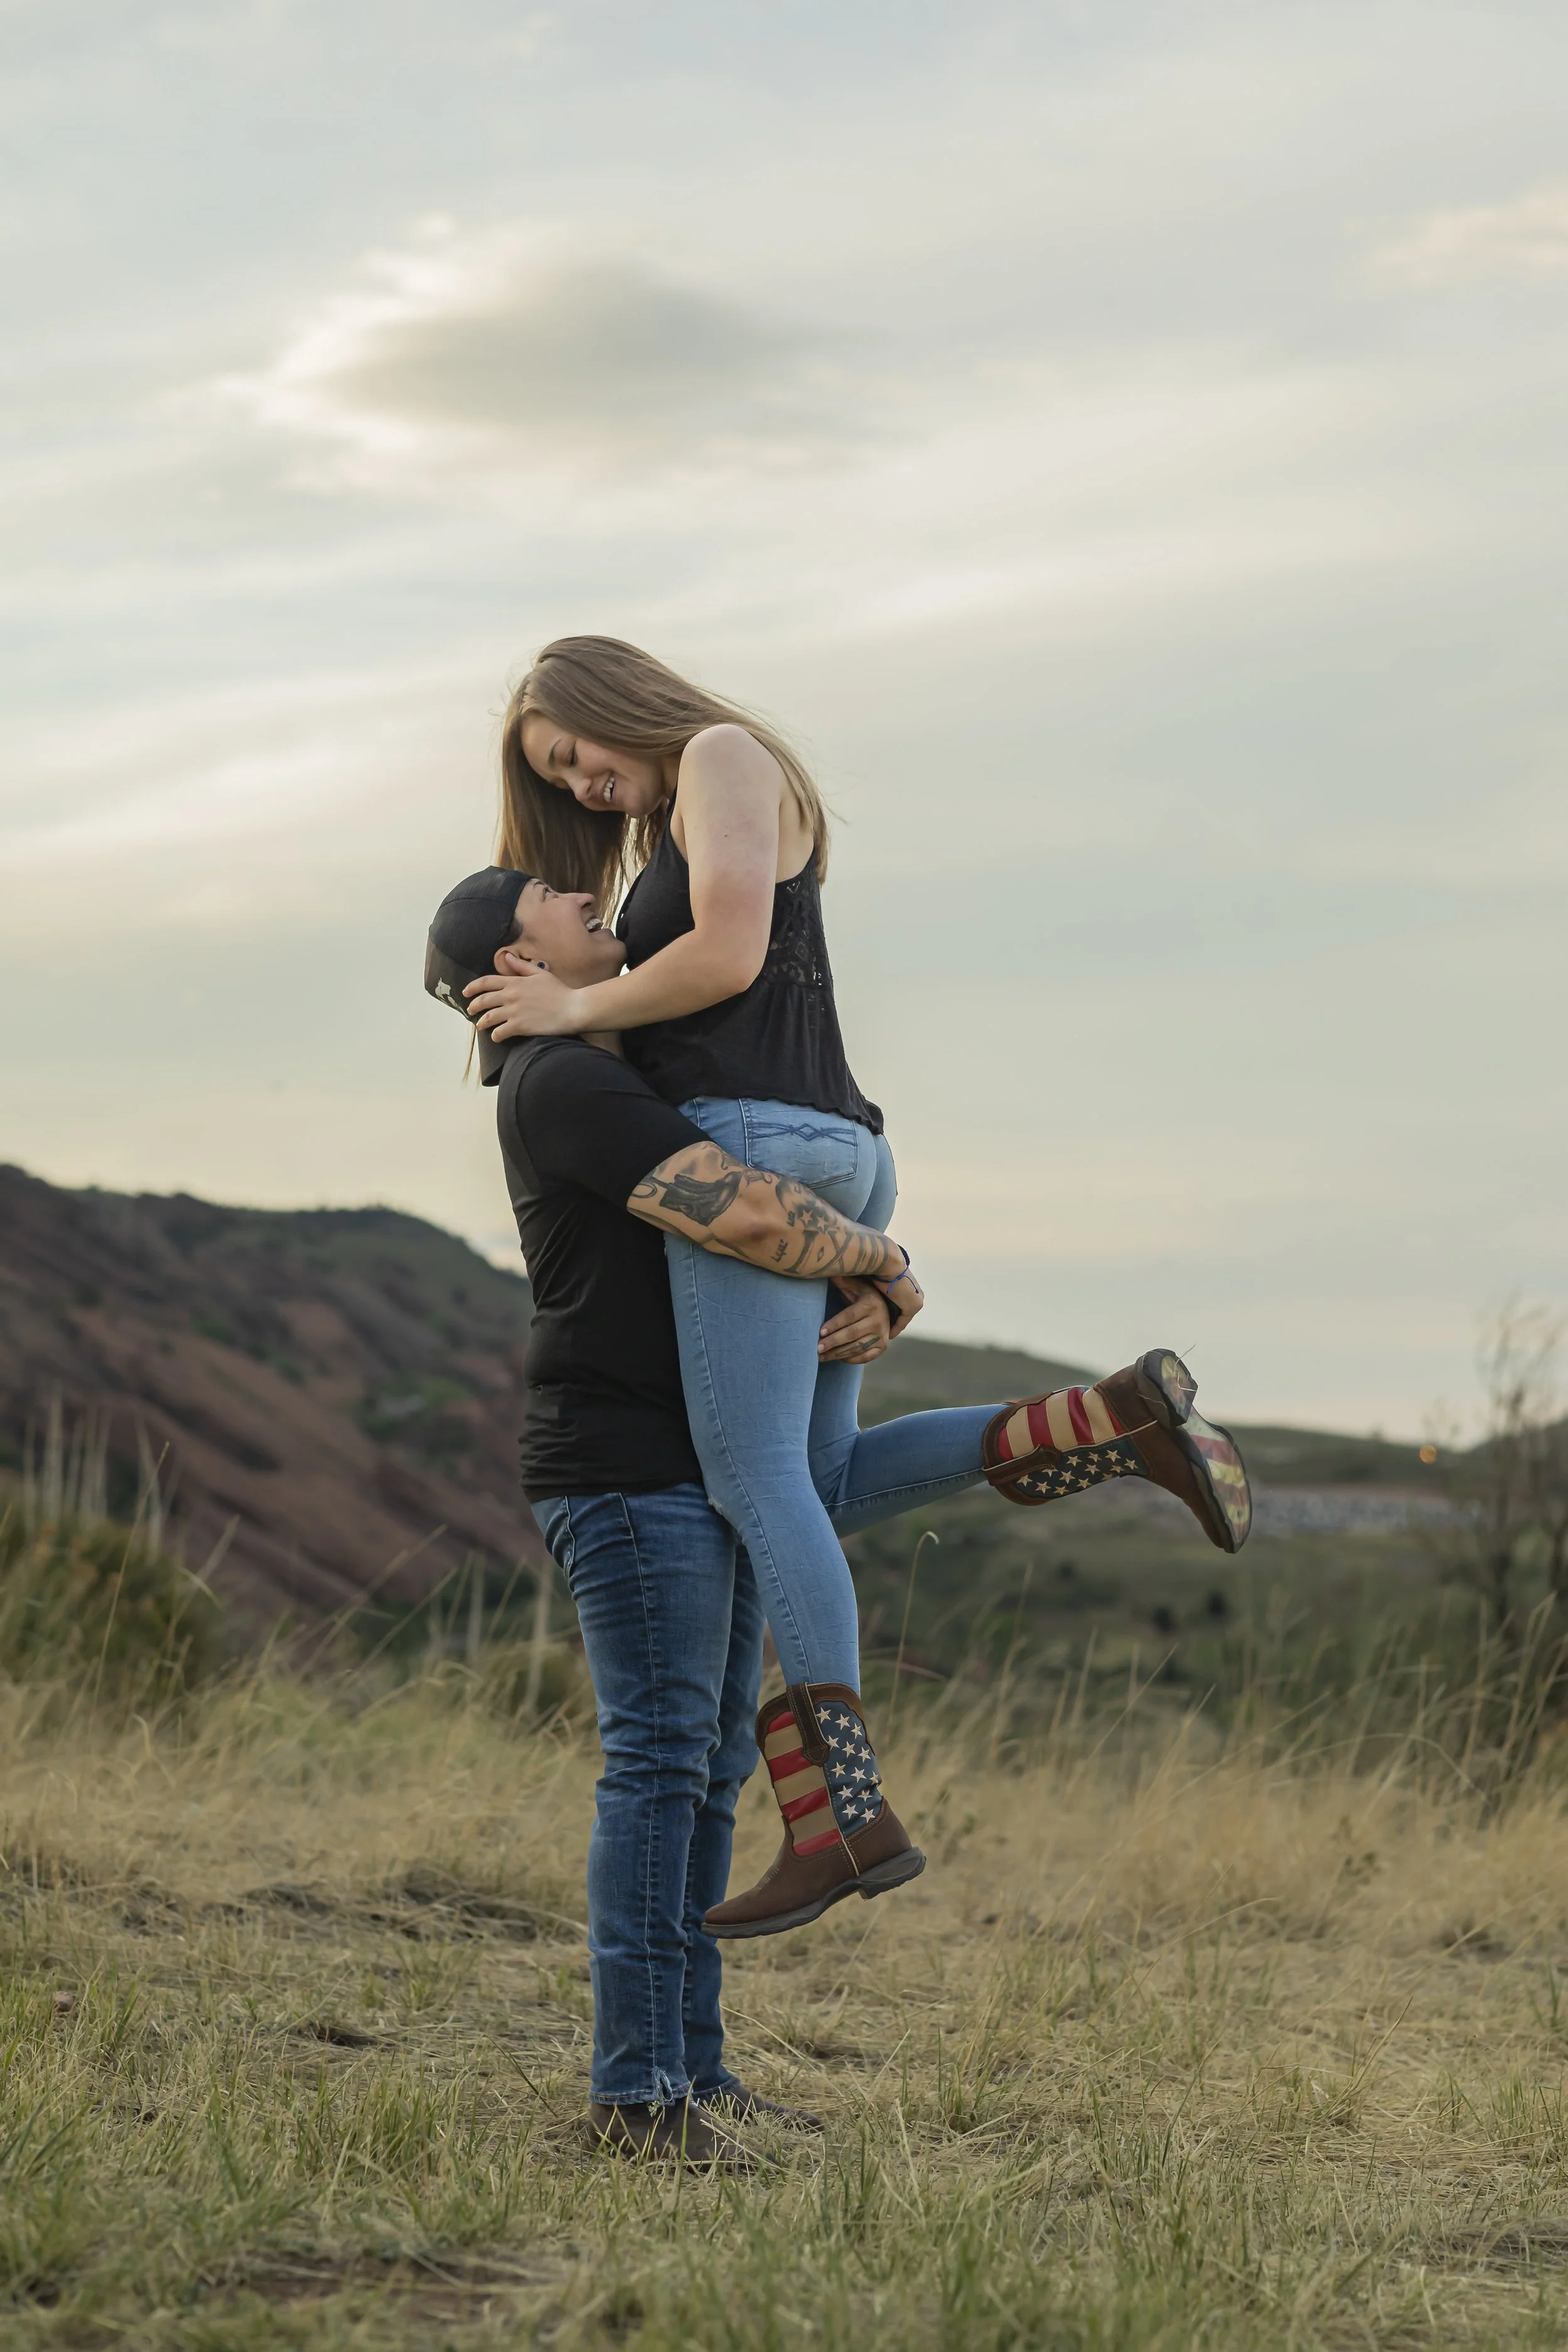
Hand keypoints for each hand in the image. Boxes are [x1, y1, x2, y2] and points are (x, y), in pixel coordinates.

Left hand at [463, 951, 584, 1039]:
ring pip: (489, 1018)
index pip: (486, 982)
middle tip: (470, 1011)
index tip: (466, 992)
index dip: (473, 987)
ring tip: (481, 1026)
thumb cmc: (560, 991)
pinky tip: (496, 1037)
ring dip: (482, 1023)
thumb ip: (521, 966)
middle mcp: (511, 995)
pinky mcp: (519, 1026)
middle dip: (473, 1006)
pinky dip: (495, 1036)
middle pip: (484, 1000)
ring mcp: (514, 1011)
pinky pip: (499, 1032)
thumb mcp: (540, 973)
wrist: (573, 1008)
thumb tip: (506, 957)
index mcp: (515, 982)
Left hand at [818, 1278, 891, 1363]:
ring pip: (857, 1347)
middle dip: (833, 1342)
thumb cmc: (864, 1296)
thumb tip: (826, 1272)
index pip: (849, 1317)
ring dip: (837, 1353)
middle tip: (816, 1348)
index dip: (834, 1325)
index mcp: (871, 1304)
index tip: (820, 1332)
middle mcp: (879, 1320)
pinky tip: (837, 1358)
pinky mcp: (883, 1347)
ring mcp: (882, 1335)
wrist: (886, 1308)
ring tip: (820, 1356)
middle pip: (852, 1334)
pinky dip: (851, 1359)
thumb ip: (841, 1281)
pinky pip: (865, 1357)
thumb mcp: (855, 1286)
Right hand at [877, 1256, 923, 1338]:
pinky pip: (902, 1322)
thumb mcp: (876, 1275)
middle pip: (901, 1311)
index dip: (889, 1311)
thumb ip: (874, 1283)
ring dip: (892, 1325)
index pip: (899, 1302)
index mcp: (909, 1285)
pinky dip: (894, 1329)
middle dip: (891, 1320)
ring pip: (902, 1317)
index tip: (880, 1319)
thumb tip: (860, 1285)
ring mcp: (916, 1300)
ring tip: (881, 1334)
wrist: (887, 1261)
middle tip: (880, 1329)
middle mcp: (915, 1293)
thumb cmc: (878, 1264)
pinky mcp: (913, 1306)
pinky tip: (885, 1335)